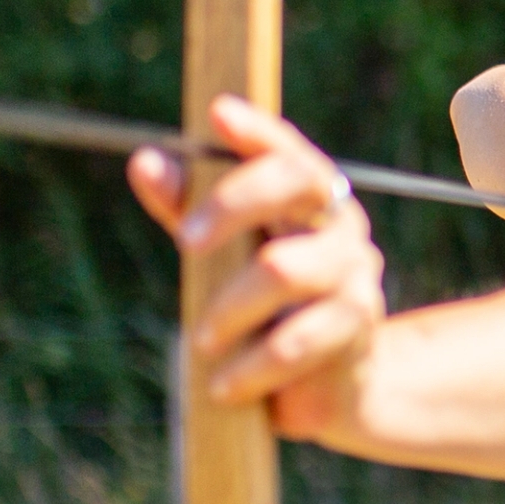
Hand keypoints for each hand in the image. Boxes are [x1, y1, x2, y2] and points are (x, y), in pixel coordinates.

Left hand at [126, 95, 387, 441]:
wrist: (327, 389)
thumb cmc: (262, 311)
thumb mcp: (220, 257)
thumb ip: (188, 209)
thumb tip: (147, 161)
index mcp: (308, 198)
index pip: (288, 151)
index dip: (258, 131)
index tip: (218, 114)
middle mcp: (340, 224)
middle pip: (296, 183)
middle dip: (233, 202)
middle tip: (184, 243)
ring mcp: (355, 273)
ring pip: (283, 267)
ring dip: (229, 308)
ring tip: (202, 342)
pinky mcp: (357, 327)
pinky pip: (295, 339)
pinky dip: (250, 365)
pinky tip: (225, 384)